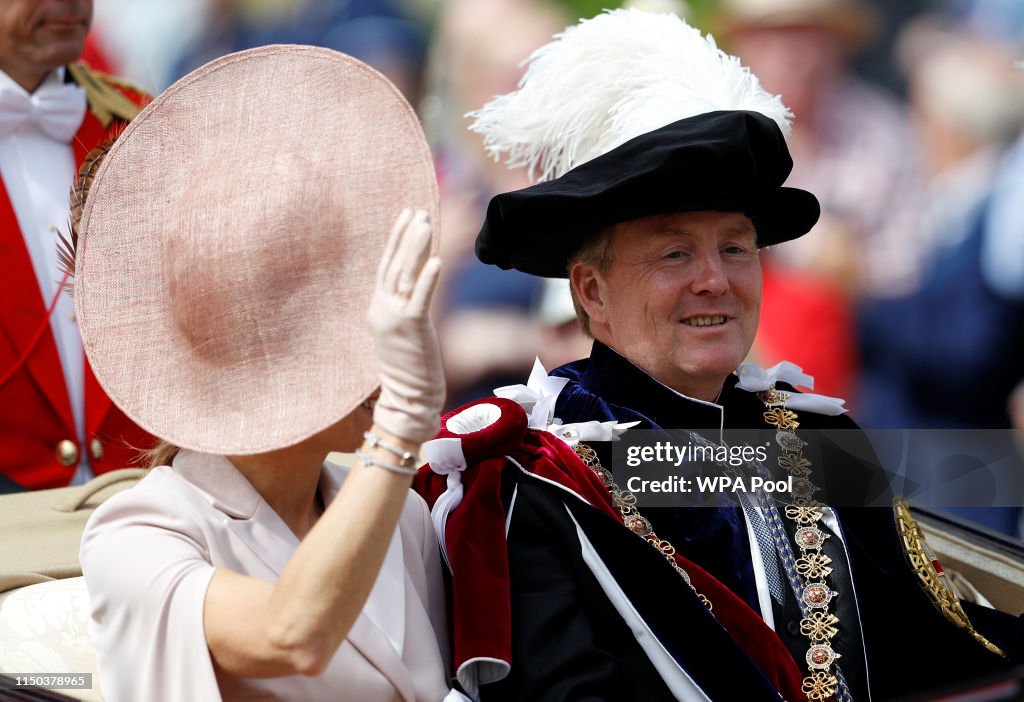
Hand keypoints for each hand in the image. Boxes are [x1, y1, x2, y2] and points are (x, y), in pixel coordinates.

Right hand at [367, 208, 444, 443]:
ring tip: (424, 223)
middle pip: (392, 264)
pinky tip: (437, 260)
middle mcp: (381, 309)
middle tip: (416, 211)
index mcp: (378, 308)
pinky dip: (427, 278)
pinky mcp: (410, 330)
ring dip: (414, 248)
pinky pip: (419, 299)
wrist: (406, 398)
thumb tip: (415, 286)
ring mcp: (393, 319)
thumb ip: (404, 307)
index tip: (406, 216)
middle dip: (404, 236)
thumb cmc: (409, 368)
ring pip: (403, 275)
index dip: (395, 240)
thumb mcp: (402, 332)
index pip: (385, 267)